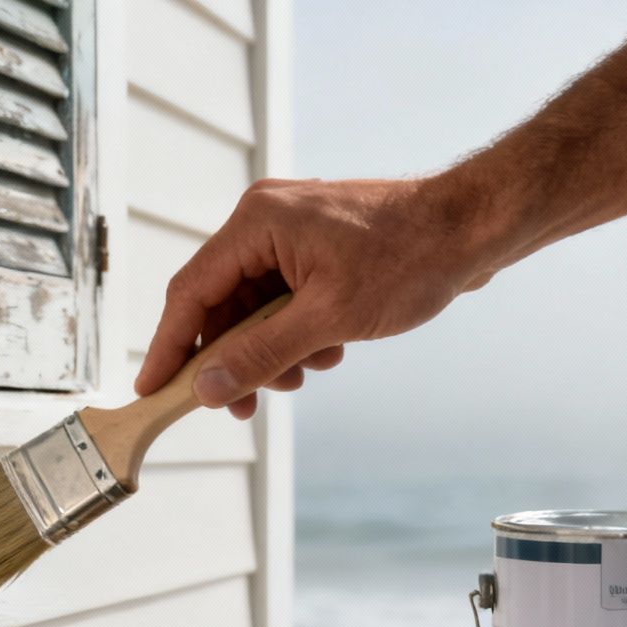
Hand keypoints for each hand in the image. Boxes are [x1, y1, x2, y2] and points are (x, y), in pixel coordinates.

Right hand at [133, 175, 509, 418]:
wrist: (474, 227)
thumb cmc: (410, 258)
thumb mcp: (330, 319)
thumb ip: (261, 355)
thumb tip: (207, 389)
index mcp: (256, 223)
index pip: (191, 292)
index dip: (169, 346)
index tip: (152, 390)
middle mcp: (264, 220)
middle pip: (220, 303)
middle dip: (232, 359)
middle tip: (242, 406)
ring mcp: (291, 232)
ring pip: (254, 307)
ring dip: (270, 350)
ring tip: (303, 376)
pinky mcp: (316, 247)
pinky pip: (284, 299)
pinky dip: (296, 333)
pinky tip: (329, 352)